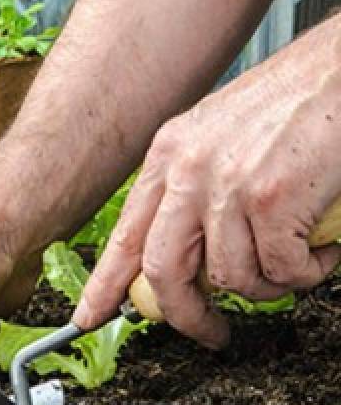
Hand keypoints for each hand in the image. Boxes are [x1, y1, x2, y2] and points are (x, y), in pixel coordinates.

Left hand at [74, 27, 340, 347]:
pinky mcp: (273, 199)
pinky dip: (308, 272)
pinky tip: (322, 250)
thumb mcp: (221, 139)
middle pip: (163, 270)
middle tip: (211, 334)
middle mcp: (188, 169)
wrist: (340, 70)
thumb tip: (188, 256)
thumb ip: (195, 191)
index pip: (125, 235)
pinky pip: (282, 270)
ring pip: (231, 278)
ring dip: (269, 286)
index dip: (105, 285)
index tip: (89, 318)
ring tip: (295, 263)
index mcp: (169, 155)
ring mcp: (228, 184)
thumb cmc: (296, 103)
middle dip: (186, 315)